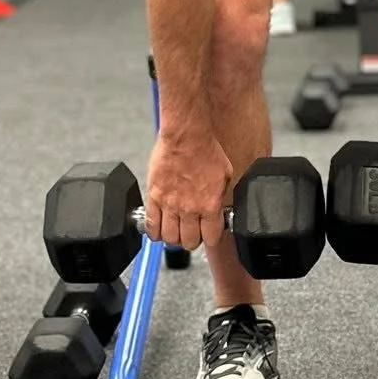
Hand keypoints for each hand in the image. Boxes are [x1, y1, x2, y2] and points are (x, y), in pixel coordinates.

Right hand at [146, 131, 233, 251]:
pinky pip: (151, 225)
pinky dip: (154, 232)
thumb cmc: (205, 150)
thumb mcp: (226, 175)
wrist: (185, 136)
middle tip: (192, 232)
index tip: (209, 234)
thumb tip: (219, 208)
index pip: (211, 238)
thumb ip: (220, 196)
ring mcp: (169, 205)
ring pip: (169, 238)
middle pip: (189, 242)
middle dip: (192, 240)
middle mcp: (189, 209)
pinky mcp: (154, 198)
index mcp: (210, 205)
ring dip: (173, 238)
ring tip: (176, 231)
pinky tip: (158, 229)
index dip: (211, 238)